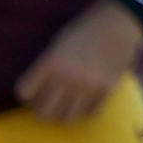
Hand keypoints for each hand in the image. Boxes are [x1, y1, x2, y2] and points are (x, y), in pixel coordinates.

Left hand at [14, 0, 142, 122]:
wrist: (117, 25)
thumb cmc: (83, 31)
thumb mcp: (57, 44)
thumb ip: (47, 66)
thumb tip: (37, 90)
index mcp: (50, 62)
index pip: (24, 91)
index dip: (25, 95)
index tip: (31, 93)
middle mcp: (67, 77)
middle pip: (43, 112)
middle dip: (41, 110)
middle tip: (46, 103)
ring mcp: (88, 86)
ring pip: (66, 118)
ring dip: (62, 114)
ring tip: (64, 106)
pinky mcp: (107, 91)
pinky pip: (89, 114)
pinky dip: (83, 112)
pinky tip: (82, 103)